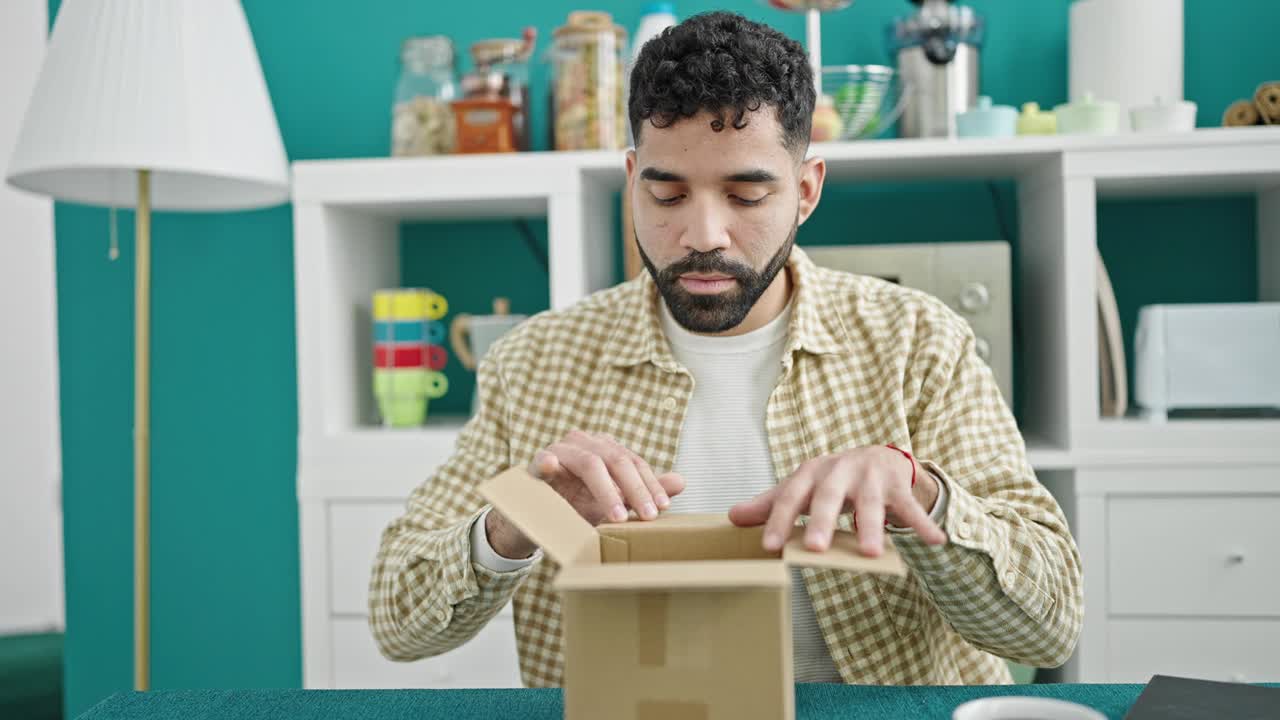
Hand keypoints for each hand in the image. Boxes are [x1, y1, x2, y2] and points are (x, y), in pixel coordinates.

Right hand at [485, 430, 684, 558]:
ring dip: (605, 490)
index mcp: (606, 448)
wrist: (537, 517)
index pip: (634, 462)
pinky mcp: (535, 462)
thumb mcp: (614, 502)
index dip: (650, 484)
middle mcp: (585, 442)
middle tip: (647, 516)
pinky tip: (551, 466)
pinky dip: (547, 462)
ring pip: (589, 463)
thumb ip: (644, 491)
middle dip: (635, 489)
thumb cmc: (579, 505)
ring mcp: (560, 450)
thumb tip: (682, 481)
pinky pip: (542, 459)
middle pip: (616, 460)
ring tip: (616, 516)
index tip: (663, 508)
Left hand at [728, 446, 945, 557]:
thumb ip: (771, 504)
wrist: (876, 456)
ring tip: (872, 555)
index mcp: (811, 473)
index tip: (770, 547)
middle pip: (829, 497)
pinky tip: (935, 541)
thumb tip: (731, 517)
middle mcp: (839, 471)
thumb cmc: (831, 480)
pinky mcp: (898, 485)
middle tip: (817, 550)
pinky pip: (909, 507)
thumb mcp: (801, 487)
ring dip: (872, 528)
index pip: (790, 497)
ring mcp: (870, 477)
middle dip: (823, 522)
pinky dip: (922, 524)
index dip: (780, 521)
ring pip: (871, 505)